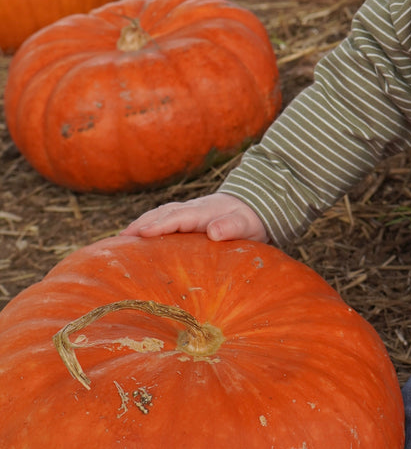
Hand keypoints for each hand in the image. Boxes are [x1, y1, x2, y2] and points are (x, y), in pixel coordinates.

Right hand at [121, 193, 267, 242]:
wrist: (253, 208)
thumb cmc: (249, 220)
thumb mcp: (247, 225)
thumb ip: (232, 226)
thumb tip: (214, 231)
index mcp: (204, 211)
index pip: (178, 217)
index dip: (160, 225)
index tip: (141, 233)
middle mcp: (191, 209)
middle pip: (161, 214)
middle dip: (140, 225)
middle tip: (118, 241)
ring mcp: (186, 212)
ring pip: (158, 215)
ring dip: (139, 225)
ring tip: (119, 241)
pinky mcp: (184, 219)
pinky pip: (162, 220)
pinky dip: (146, 226)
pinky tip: (134, 240)